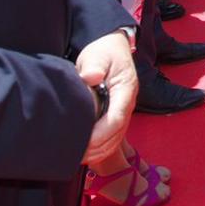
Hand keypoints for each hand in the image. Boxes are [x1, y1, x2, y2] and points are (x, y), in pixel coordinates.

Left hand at [75, 30, 137, 169]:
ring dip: (99, 151)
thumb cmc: (105, 51)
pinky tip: (86, 153)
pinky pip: (113, 137)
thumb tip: (91, 77)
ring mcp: (123, 111)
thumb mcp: (98, 54)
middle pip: (117, 134)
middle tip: (76, 155)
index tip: (85, 142)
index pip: (117, 118)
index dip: (102, 133)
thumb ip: (95, 66)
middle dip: (98, 147)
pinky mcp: (116, 115)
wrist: (113, 48)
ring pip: (115, 139)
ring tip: (78, 157)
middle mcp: (127, 104)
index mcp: (125, 89)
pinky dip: (101, 148)